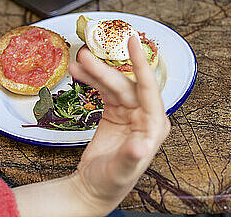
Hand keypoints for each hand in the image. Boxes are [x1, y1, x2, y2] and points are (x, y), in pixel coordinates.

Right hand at [68, 36, 170, 214]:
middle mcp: (145, 115)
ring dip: (95, 72)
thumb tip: (140, 147)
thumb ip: (130, 158)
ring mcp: (130, 112)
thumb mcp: (120, 172)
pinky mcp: (116, 111)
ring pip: (113, 84)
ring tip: (76, 62)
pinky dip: (91, 81)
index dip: (140, 63)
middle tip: (83, 55)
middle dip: (104, 69)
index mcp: (153, 126)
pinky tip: (78, 73)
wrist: (94, 189)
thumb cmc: (111, 182)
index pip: (149, 88)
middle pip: (124, 84)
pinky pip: (104, 90)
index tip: (132, 40)